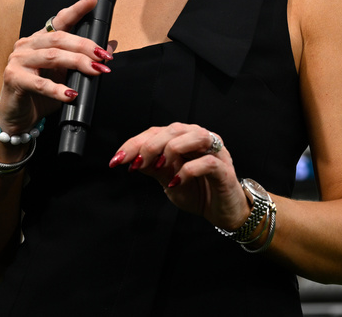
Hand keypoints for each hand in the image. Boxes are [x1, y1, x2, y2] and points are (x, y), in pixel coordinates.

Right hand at [0, 0, 113, 134]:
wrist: (16, 117)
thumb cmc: (39, 95)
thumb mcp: (65, 75)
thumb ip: (83, 60)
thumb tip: (109, 47)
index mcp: (40, 40)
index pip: (60, 20)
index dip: (77, 9)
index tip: (93, 0)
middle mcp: (27, 45)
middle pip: (60, 38)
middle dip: (85, 45)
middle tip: (104, 56)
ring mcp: (18, 60)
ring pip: (52, 56)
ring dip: (78, 63)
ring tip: (96, 70)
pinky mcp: (13, 78)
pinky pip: (40, 83)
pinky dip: (58, 89)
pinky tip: (71, 94)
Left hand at [109, 123, 250, 229]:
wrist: (223, 211)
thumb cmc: (198, 191)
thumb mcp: (168, 179)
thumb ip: (153, 168)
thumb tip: (130, 160)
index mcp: (183, 138)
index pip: (156, 132)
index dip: (134, 143)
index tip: (116, 160)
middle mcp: (199, 139)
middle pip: (173, 130)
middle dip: (150, 145)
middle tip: (135, 164)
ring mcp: (215, 151)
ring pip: (193, 136)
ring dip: (171, 149)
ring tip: (157, 167)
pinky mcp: (224, 168)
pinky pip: (207, 162)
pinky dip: (188, 170)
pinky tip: (175, 182)